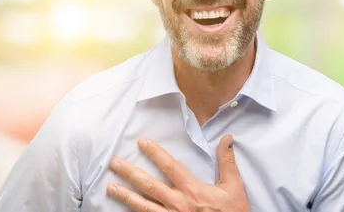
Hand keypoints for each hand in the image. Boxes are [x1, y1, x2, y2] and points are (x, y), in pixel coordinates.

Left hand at [107, 135, 248, 211]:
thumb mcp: (233, 186)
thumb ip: (227, 162)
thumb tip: (227, 138)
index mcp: (192, 189)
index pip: (169, 166)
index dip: (155, 153)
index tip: (141, 142)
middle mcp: (177, 203)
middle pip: (149, 185)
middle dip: (130, 173)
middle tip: (114, 163)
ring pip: (143, 206)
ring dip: (125, 196)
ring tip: (110, 187)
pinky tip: (124, 210)